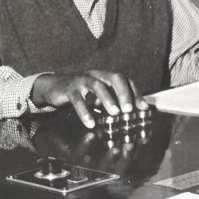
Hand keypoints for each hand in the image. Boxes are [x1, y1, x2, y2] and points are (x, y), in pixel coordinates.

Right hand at [31, 70, 148, 127]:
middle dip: (124, 93)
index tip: (143, 108)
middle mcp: (97, 75)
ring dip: (108, 99)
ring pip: (97, 86)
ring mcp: (83, 80)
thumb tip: (133, 114)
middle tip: (129, 109)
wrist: (56, 87)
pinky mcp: (69, 89)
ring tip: (114, 113)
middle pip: (115, 78)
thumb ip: (115, 102)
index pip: (126, 81)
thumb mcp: (101, 97)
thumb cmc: (84, 94)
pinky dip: (85, 112)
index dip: (136, 93)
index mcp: (107, 76)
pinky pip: (78, 99)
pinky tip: (90, 123)